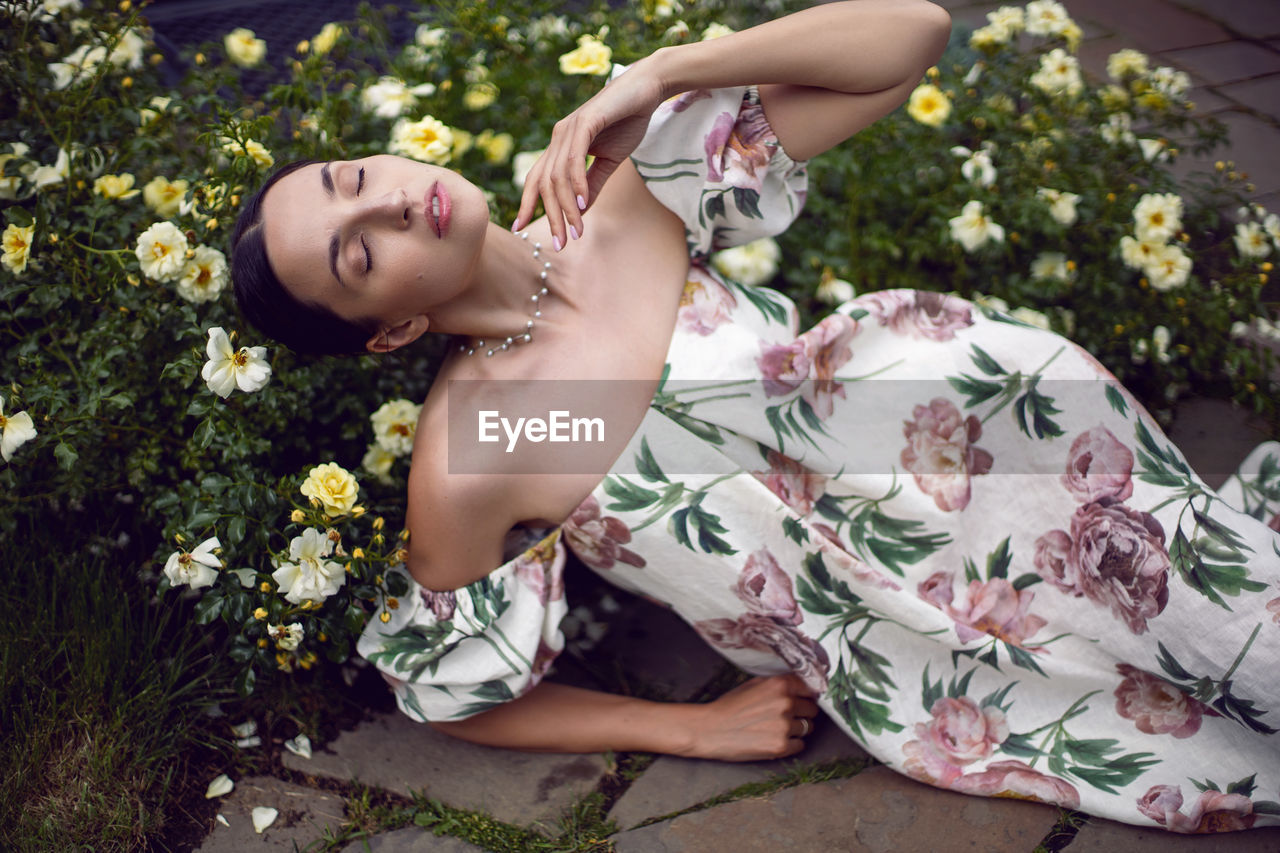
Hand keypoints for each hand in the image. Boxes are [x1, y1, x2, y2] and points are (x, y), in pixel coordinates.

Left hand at [512, 59, 667, 245]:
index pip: (537, 179)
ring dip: (566, 207)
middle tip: (559, 244)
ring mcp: (569, 128)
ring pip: (558, 176)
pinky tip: (582, 202)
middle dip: (550, 217)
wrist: (647, 89)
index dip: (527, 203)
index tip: (519, 228)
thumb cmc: (627, 121)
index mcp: (560, 146)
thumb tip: (579, 211)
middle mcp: (558, 137)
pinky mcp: (585, 121)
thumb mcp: (609, 161)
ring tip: (576, 231)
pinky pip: (575, 158)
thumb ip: (592, 185)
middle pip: (544, 183)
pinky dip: (577, 182)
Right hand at [682, 674, 819, 761]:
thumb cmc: (729, 706)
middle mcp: (786, 703)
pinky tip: (775, 739)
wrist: (710, 729)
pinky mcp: (781, 746)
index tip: (803, 700)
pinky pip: (800, 745)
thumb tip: (801, 686)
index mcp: (780, 684)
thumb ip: (779, 684)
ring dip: (796, 729)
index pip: (810, 688)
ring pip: (807, 728)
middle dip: (802, 713)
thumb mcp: (754, 684)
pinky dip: (791, 744)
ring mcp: (784, 725)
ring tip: (776, 729)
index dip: (806, 695)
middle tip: (786, 717)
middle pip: (812, 709)